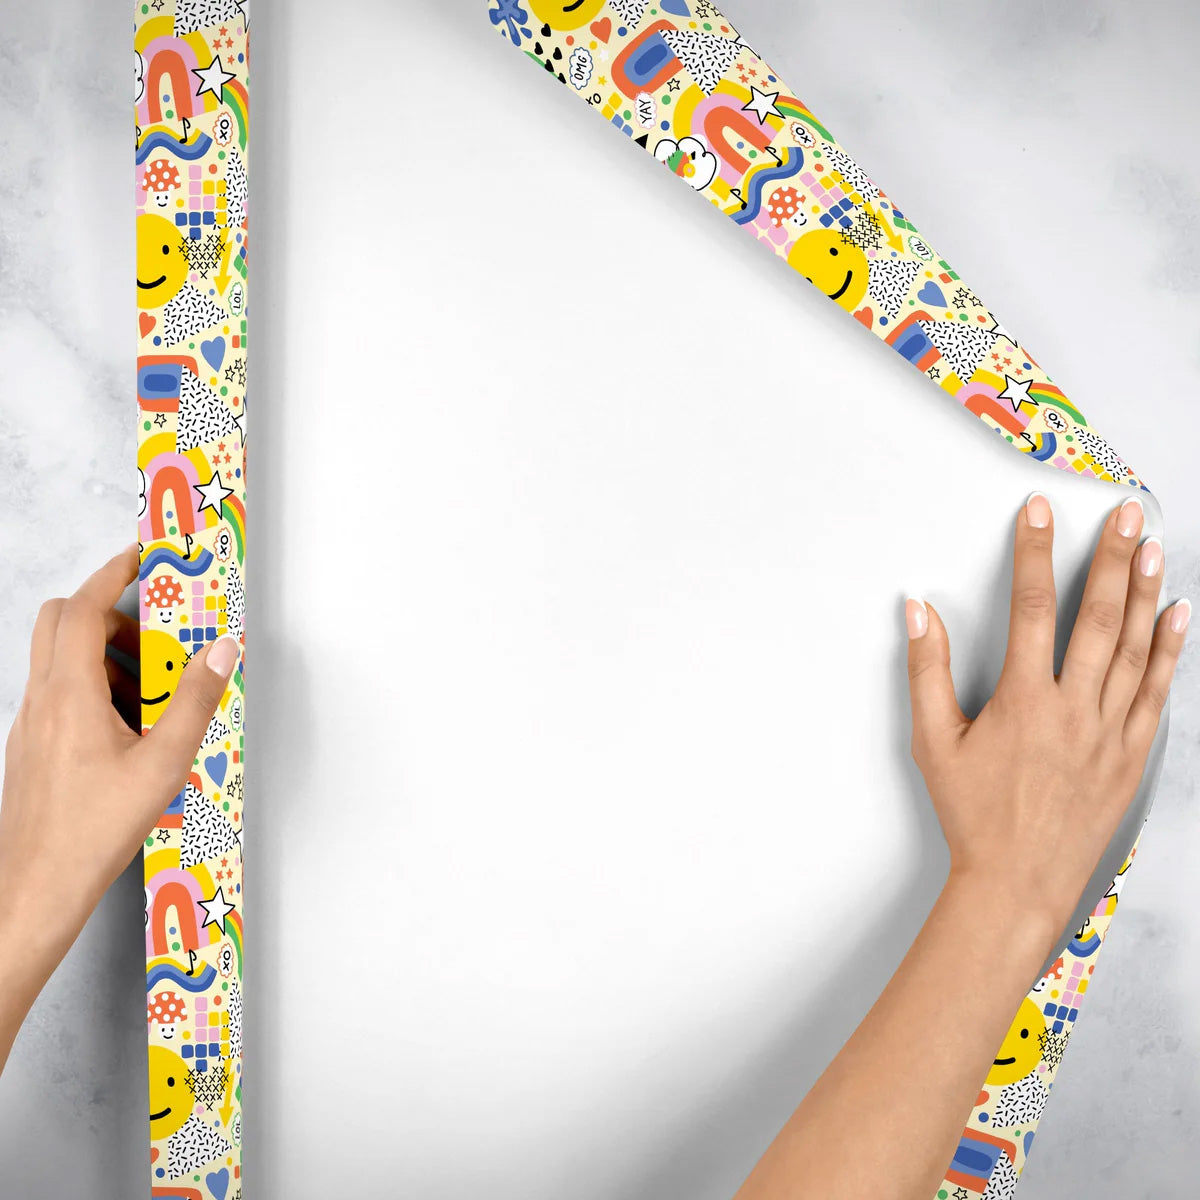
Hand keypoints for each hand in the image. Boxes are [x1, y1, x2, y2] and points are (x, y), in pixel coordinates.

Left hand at [0, 545, 239, 1030]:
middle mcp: (41, 701)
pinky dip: (92, 686)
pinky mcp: (32, 746)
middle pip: (58, 622)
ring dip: (101, 651)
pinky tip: (128, 725)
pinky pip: (58, 693)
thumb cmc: (93, 832)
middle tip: (152, 625)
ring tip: (151, 683)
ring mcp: (30, 724)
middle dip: (105, 609)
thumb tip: (221, 652)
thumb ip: (195, 702)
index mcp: (69, 695)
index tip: (142, 557)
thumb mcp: (163, 763)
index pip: (81, 608)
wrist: (37, 885)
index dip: (112, 574)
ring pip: (57, 658)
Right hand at [906, 491, 1188, 924]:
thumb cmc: (974, 815)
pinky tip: (1176, 617)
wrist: (1017, 882)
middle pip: (1097, 617)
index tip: (1039, 514)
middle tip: (1126, 514)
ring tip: (1154, 547)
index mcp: (1023, 702)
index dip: (1035, 553)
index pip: (1031, 609)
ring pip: (1135, 649)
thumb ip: (926, 671)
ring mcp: (1109, 734)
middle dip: (1112, 558)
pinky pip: (1156, 692)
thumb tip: (919, 614)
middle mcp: (1074, 711)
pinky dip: (1169, 651)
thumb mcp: (932, 742)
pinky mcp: (1131, 756)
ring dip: (1145, 593)